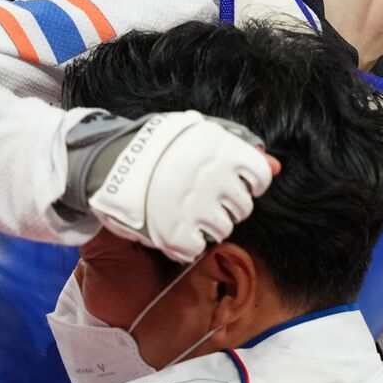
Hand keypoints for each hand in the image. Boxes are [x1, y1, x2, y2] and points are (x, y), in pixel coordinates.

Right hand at [87, 110, 279, 261]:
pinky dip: (187, 244)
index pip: (259, 177)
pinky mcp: (173, 232)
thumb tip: (276, 167)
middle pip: (243, 208)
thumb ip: (241, 147)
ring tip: (185, 211)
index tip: (231, 183)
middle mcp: (211, 177)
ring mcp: (193, 206)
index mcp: (220, 148)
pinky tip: (174, 228)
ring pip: (223, 230)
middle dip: (226, 205)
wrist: (106, 161)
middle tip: (201, 197)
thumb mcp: (199, 133)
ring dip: (207, 225)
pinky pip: (197, 249)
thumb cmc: (157, 145)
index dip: (249, 184)